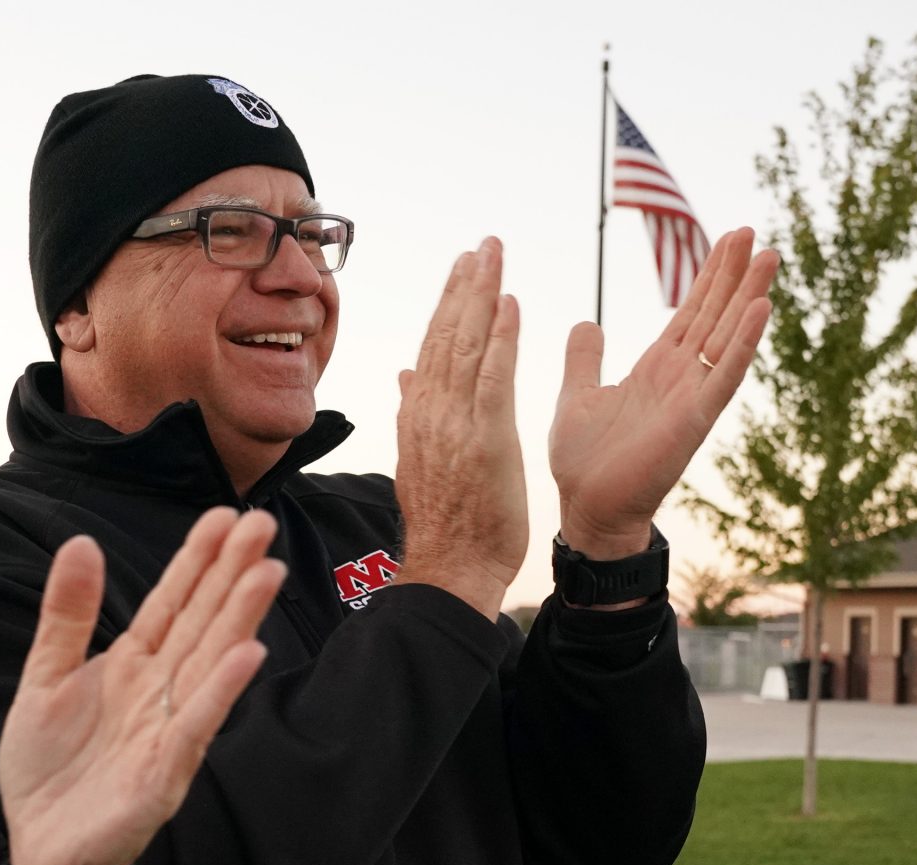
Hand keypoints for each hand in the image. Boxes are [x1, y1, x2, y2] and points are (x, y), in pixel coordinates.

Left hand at [0, 508, 282, 864]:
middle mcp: (159, 692)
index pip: (173, 601)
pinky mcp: (162, 775)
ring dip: (240, 619)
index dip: (198, 559)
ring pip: (209, 664)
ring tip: (268, 572)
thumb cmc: (49, 768)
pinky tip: (247, 654)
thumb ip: (66, 615)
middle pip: (202, 622)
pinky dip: (220, 690)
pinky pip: (194, 726)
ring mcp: (166, 731)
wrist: (39, 850)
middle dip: (232, 574)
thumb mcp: (43, 678)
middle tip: (264, 523)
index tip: (226, 514)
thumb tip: (80, 542)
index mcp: (132, 665)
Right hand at [392, 237, 527, 618]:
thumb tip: (405, 376)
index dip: (448, 303)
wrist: (450, 567)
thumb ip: (413, 412)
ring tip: (494, 256)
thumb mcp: (420, 460)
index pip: (432, 347)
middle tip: (483, 245)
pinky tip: (511, 305)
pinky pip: (493, 377)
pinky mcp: (486, 438)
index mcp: (418, 415)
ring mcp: (456, 423)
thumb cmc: (445, 523)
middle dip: (466, 286)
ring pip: (467, 345)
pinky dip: (502, 338)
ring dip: (482, 296)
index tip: (462, 268)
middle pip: (448, 335)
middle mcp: (431, 412)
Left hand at [549, 227, 777, 560]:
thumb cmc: (584, 462)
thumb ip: (585, 359)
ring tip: (768, 257)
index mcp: (655, 368)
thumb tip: (587, 323)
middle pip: (715, 315)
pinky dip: (743, 343)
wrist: (587, 509)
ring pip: (727, 336)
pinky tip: (761, 309)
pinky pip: (724, 375)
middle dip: (733, 274)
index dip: (709, 277)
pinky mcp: (694, 419)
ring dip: (749, 297)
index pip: (690, 313)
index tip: (728, 239)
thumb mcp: (576, 395)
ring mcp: (692, 396)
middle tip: (753, 232)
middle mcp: (680, 377)